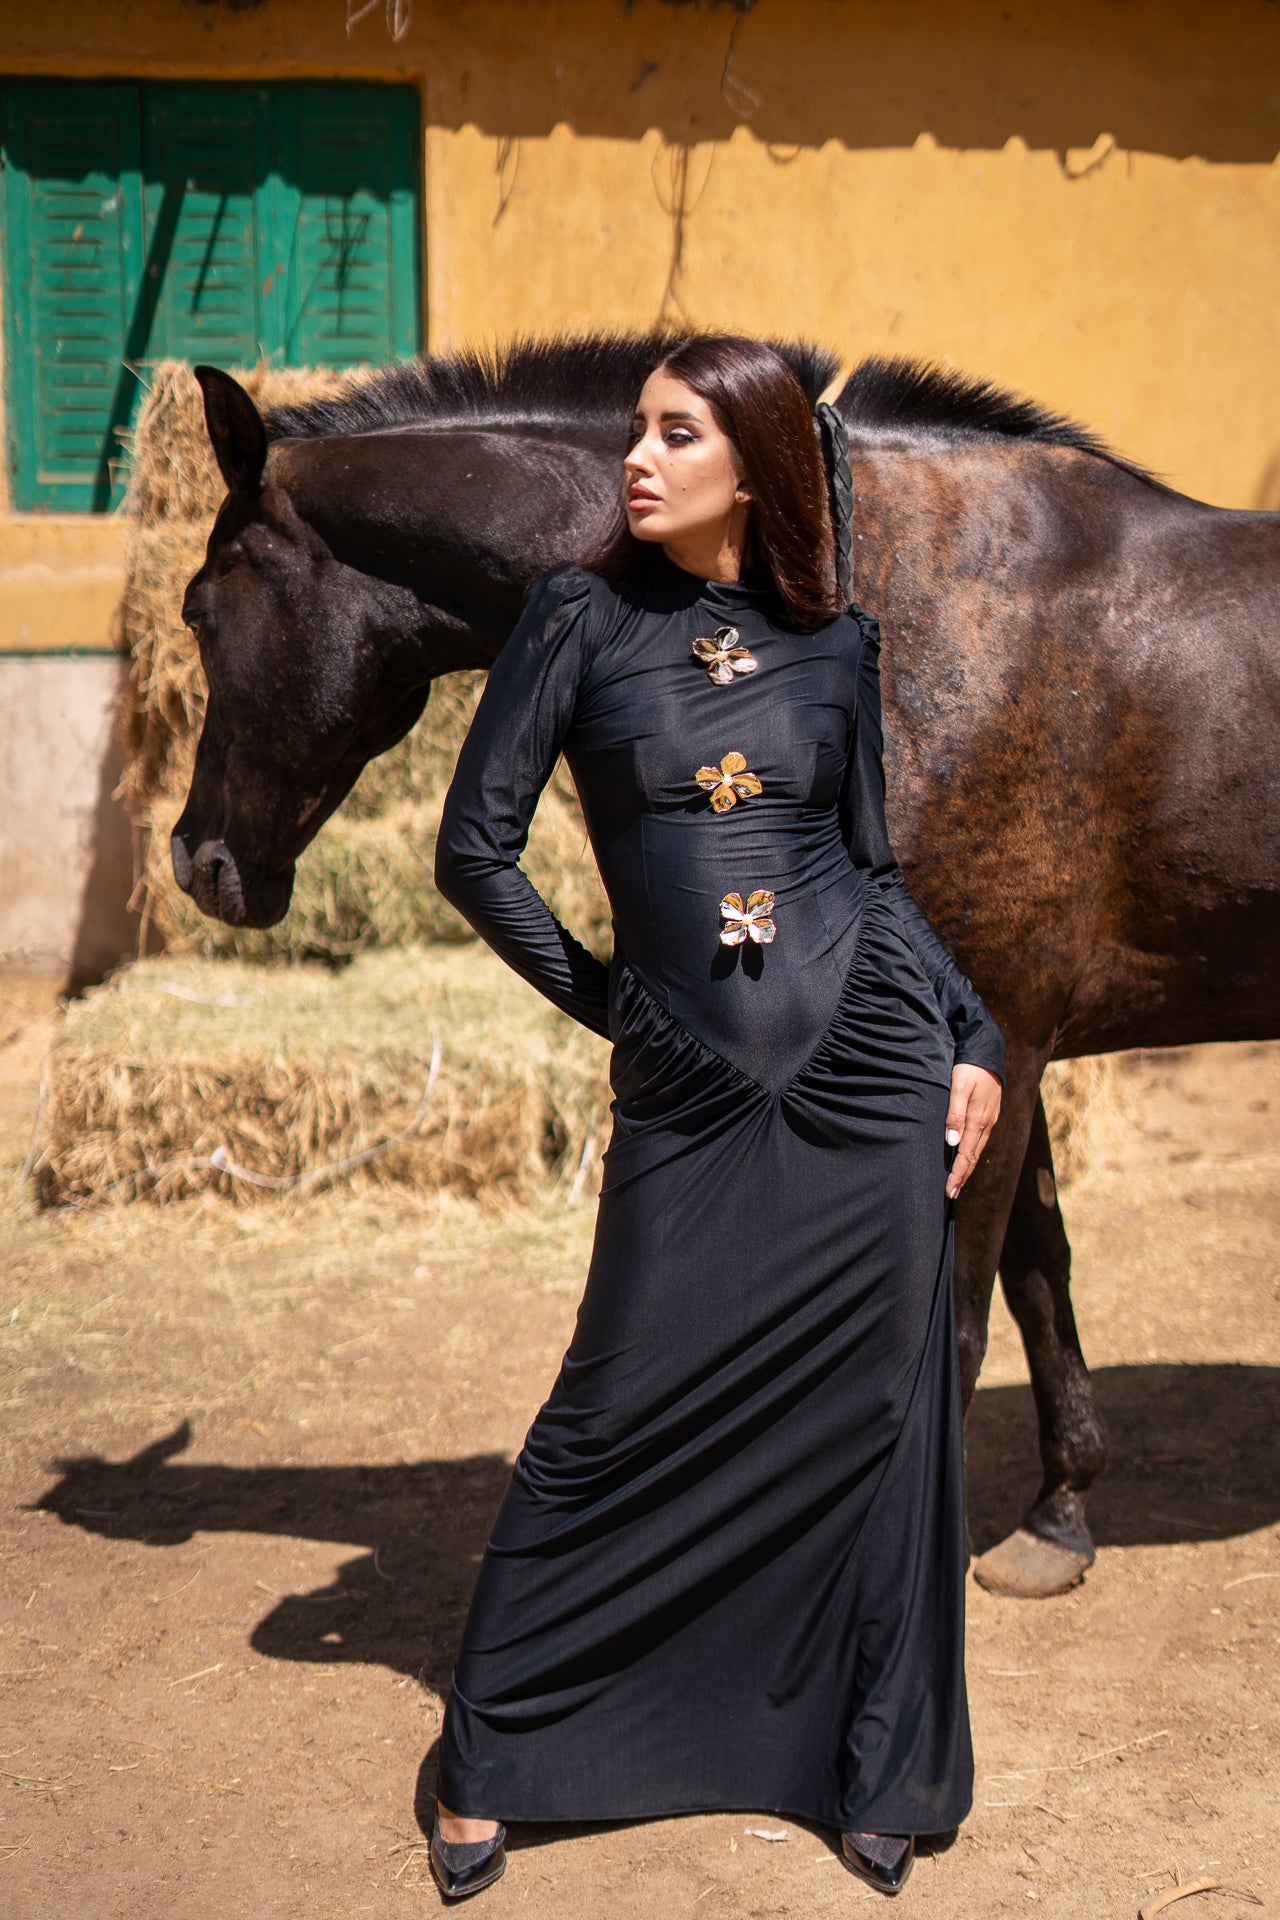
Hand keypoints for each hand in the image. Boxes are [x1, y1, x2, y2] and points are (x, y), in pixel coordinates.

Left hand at [944, 1064, 1001, 1198]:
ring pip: (978, 1149)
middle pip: (973, 1156)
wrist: (988, 1051)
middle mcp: (986, 1123)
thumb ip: (955, 1113)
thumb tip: (952, 1142)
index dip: (958, 1174)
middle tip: (951, 1194)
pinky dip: (972, 1153)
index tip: (949, 1190)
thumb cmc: (969, 1067)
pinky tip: (966, 1157)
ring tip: (958, 1182)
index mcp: (978, 1119)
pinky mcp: (989, 1114)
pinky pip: (980, 1140)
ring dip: (968, 1167)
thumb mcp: (959, 1087)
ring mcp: (989, 1119)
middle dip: (963, 1176)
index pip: (966, 1154)